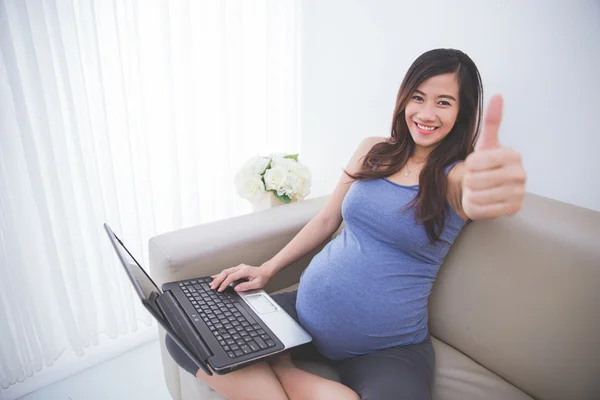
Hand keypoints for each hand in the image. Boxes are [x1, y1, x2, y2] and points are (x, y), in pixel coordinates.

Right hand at [209, 263, 272, 291]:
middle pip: (226, 272)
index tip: (220, 289)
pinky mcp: (237, 269)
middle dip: (218, 280)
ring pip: (225, 271)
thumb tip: (236, 288)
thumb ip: (246, 286)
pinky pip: (227, 271)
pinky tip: (215, 276)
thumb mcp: (257, 284)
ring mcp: (238, 268)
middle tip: (213, 287)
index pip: (232, 277)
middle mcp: (240, 268)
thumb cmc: (262, 277)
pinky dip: (220, 274)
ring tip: (212, 283)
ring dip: (218, 277)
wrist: (265, 271)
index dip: (225, 283)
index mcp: (245, 271)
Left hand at [462, 95, 526, 219]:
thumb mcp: (486, 143)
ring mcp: (518, 194)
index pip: (474, 161)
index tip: (475, 164)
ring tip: (479, 189)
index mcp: (513, 155)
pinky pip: (480, 209)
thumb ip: (492, 121)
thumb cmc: (485, 165)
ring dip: (471, 193)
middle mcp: (521, 174)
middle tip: (476, 179)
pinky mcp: (512, 210)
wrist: (487, 189)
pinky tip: (483, 201)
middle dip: (468, 180)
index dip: (468, 165)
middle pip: (474, 179)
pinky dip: (475, 206)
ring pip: (476, 195)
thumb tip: (498, 95)